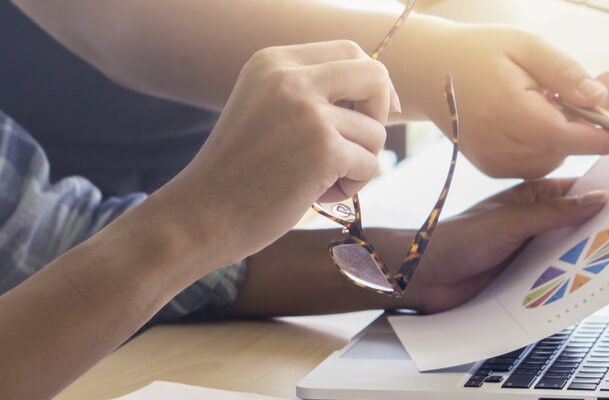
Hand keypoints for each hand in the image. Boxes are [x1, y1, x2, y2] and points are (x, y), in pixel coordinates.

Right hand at [157, 40, 398, 267]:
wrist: (201, 215)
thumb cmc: (239, 171)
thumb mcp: (267, 108)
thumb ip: (312, 92)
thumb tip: (383, 94)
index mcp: (274, 62)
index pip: (349, 51)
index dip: (372, 83)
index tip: (374, 112)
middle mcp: (290, 77)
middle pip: (375, 76)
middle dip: (380, 112)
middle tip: (358, 146)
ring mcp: (308, 112)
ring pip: (375, 132)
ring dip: (357, 162)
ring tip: (318, 181)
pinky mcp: (324, 149)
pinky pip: (370, 164)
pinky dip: (352, 186)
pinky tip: (316, 194)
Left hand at [390, 179, 607, 312]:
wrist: (423, 278)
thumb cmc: (458, 240)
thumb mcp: (512, 223)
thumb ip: (556, 213)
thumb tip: (598, 198)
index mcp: (534, 198)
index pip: (580, 190)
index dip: (608, 193)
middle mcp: (537, 222)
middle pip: (582, 224)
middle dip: (607, 228)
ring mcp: (534, 250)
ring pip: (574, 252)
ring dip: (592, 257)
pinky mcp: (529, 277)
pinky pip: (559, 277)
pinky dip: (575, 279)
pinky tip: (593, 284)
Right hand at [403, 24, 608, 177]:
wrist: (430, 71)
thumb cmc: (479, 52)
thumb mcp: (527, 46)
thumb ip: (565, 73)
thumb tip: (600, 97)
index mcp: (504, 110)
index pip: (564, 134)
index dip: (601, 138)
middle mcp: (496, 143)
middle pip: (563, 146)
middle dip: (590, 123)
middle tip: (605, 85)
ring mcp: (493, 161)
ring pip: (554, 156)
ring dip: (570, 131)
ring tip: (559, 94)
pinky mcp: (493, 168)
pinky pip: (539, 161)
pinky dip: (550, 141)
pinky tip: (540, 113)